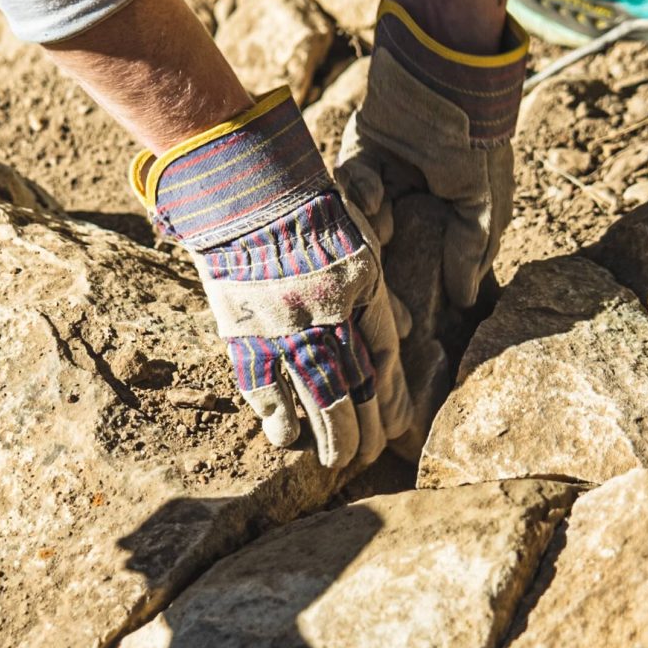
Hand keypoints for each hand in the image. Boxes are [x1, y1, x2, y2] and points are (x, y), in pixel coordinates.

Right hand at [133, 93, 416, 468]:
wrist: (239, 184)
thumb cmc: (302, 206)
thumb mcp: (358, 238)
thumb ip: (379, 290)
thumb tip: (409, 332)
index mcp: (361, 283)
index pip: (383, 354)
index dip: (390, 395)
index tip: (394, 425)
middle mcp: (326, 309)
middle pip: (353, 386)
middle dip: (362, 430)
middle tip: (365, 458)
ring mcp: (282, 322)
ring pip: (314, 396)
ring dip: (326, 436)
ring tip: (332, 462)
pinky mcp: (242, 328)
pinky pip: (262, 385)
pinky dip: (275, 416)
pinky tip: (284, 437)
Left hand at [335, 2, 530, 312]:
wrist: (441, 78)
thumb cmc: (473, 140)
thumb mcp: (482, 201)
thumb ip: (471, 249)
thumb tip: (465, 300)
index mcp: (449, 211)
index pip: (431, 261)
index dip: (420, 291)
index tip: (410, 325)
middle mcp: (416, 198)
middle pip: (389, 249)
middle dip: (381, 275)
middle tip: (378, 304)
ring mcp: (386, 177)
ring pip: (364, 221)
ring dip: (371, 229)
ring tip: (386, 227)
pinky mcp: (358, 156)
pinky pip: (349, 187)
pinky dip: (360, 195)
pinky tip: (377, 197)